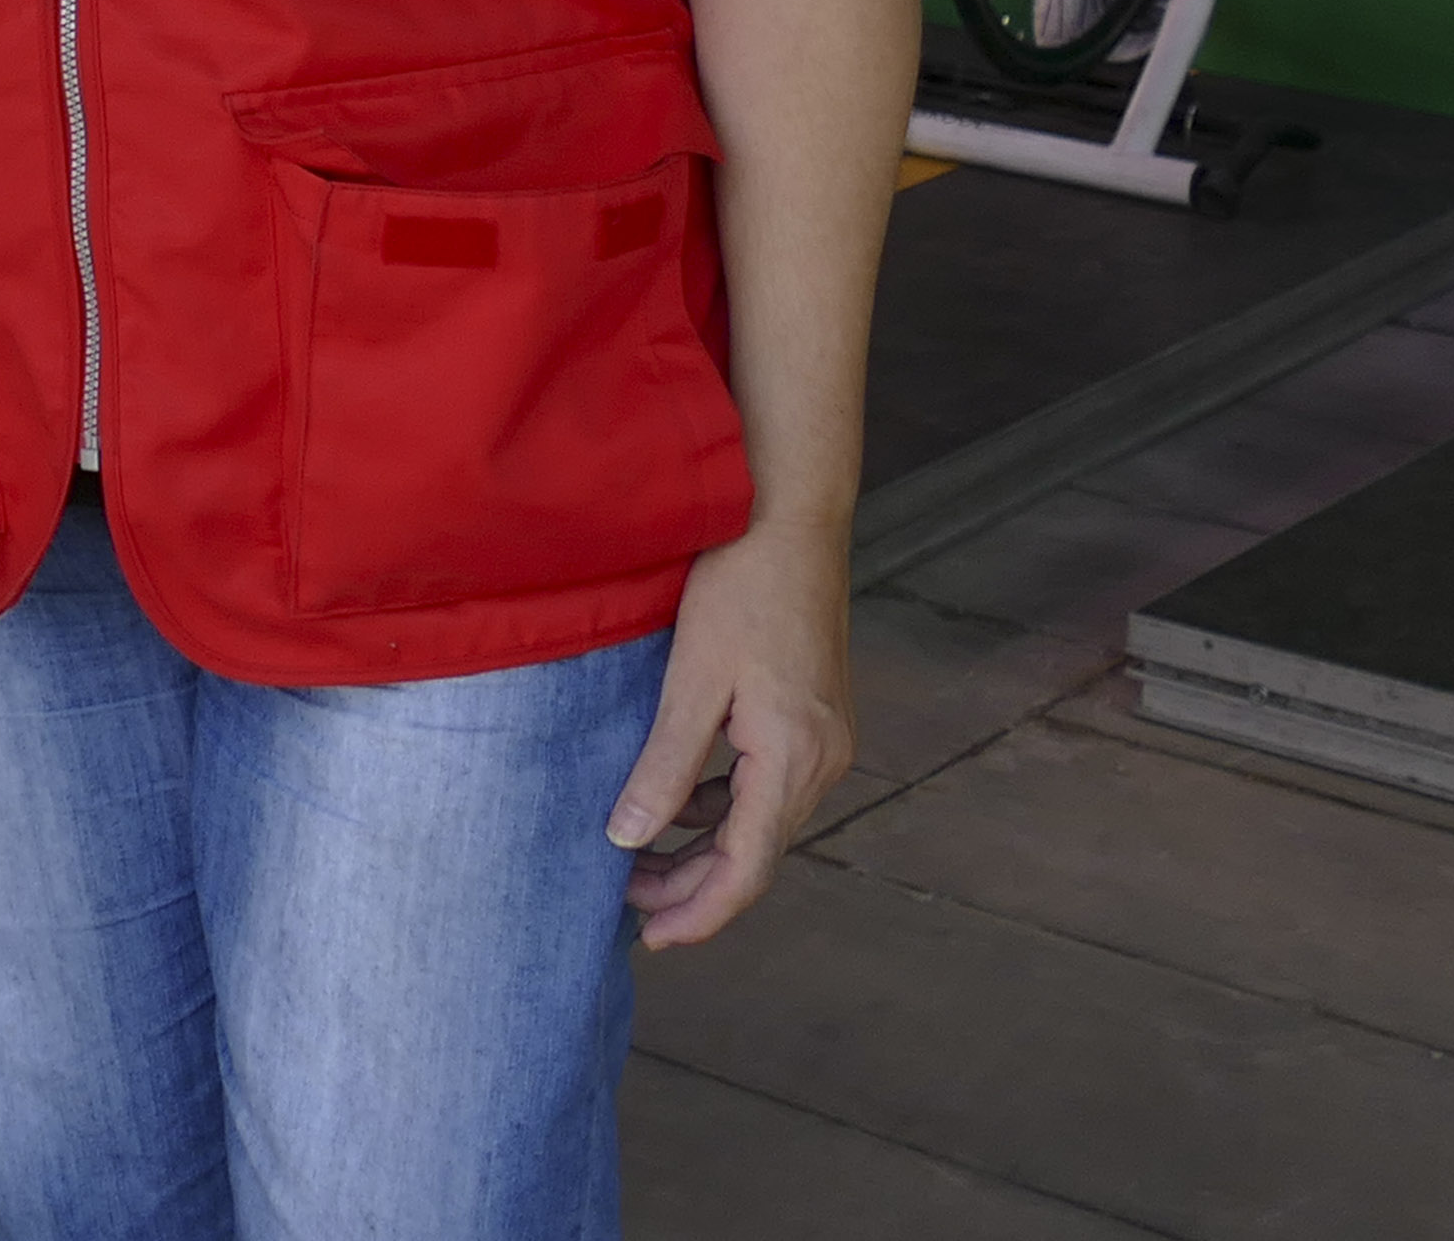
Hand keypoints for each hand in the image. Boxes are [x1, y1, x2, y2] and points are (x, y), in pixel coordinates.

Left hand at [616, 510, 853, 950]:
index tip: (651, 940)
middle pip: (757, 855)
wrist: (791, 513)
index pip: (748, 869)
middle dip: (694, 888)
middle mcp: (824, 759)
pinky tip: (678, 806)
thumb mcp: (692, 679)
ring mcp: (825, 738)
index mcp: (795, 757)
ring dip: (707, 851)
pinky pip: (768, 786)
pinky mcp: (814, 716)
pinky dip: (723, 809)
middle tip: (628, 905)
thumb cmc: (740, 583)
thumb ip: (665, 767)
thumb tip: (627, 840)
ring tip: (640, 863)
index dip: (700, 913)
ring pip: (763, 823)